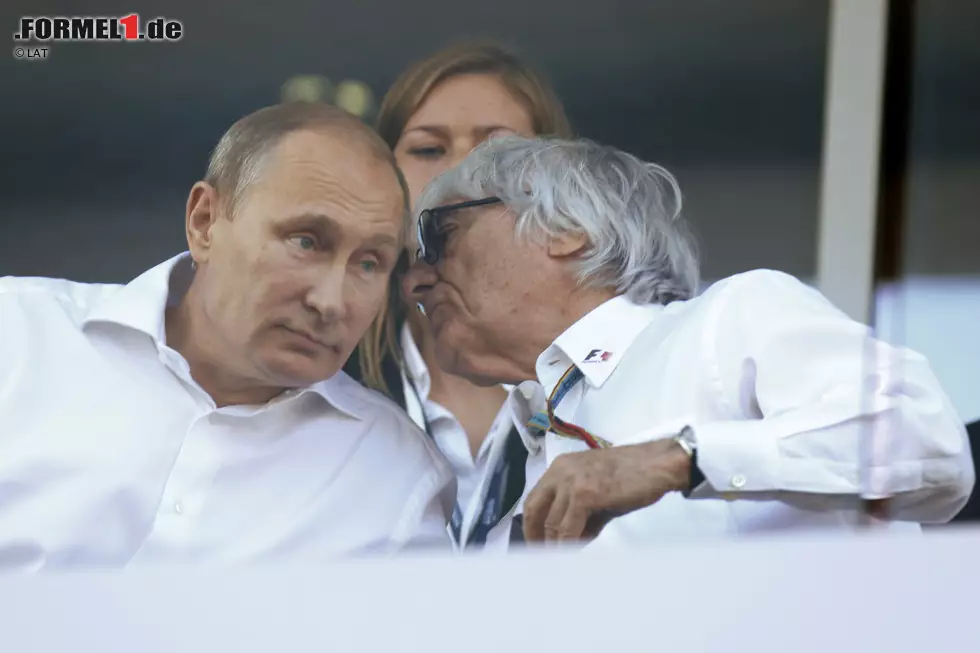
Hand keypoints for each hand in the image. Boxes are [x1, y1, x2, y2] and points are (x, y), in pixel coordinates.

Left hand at [523, 438, 691, 542]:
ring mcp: (571, 482)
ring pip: (552, 523)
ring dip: (553, 546)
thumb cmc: (630, 477)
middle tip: (540, 558)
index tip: (535, 544)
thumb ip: (578, 513)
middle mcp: (560, 471)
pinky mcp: (584, 495)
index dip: (531, 525)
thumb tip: (567, 541)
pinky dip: (567, 545)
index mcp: (560, 467)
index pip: (534, 499)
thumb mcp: (597, 492)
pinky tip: (571, 554)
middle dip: (535, 537)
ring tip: (557, 563)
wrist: (656, 465)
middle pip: (534, 511)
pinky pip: (568, 529)